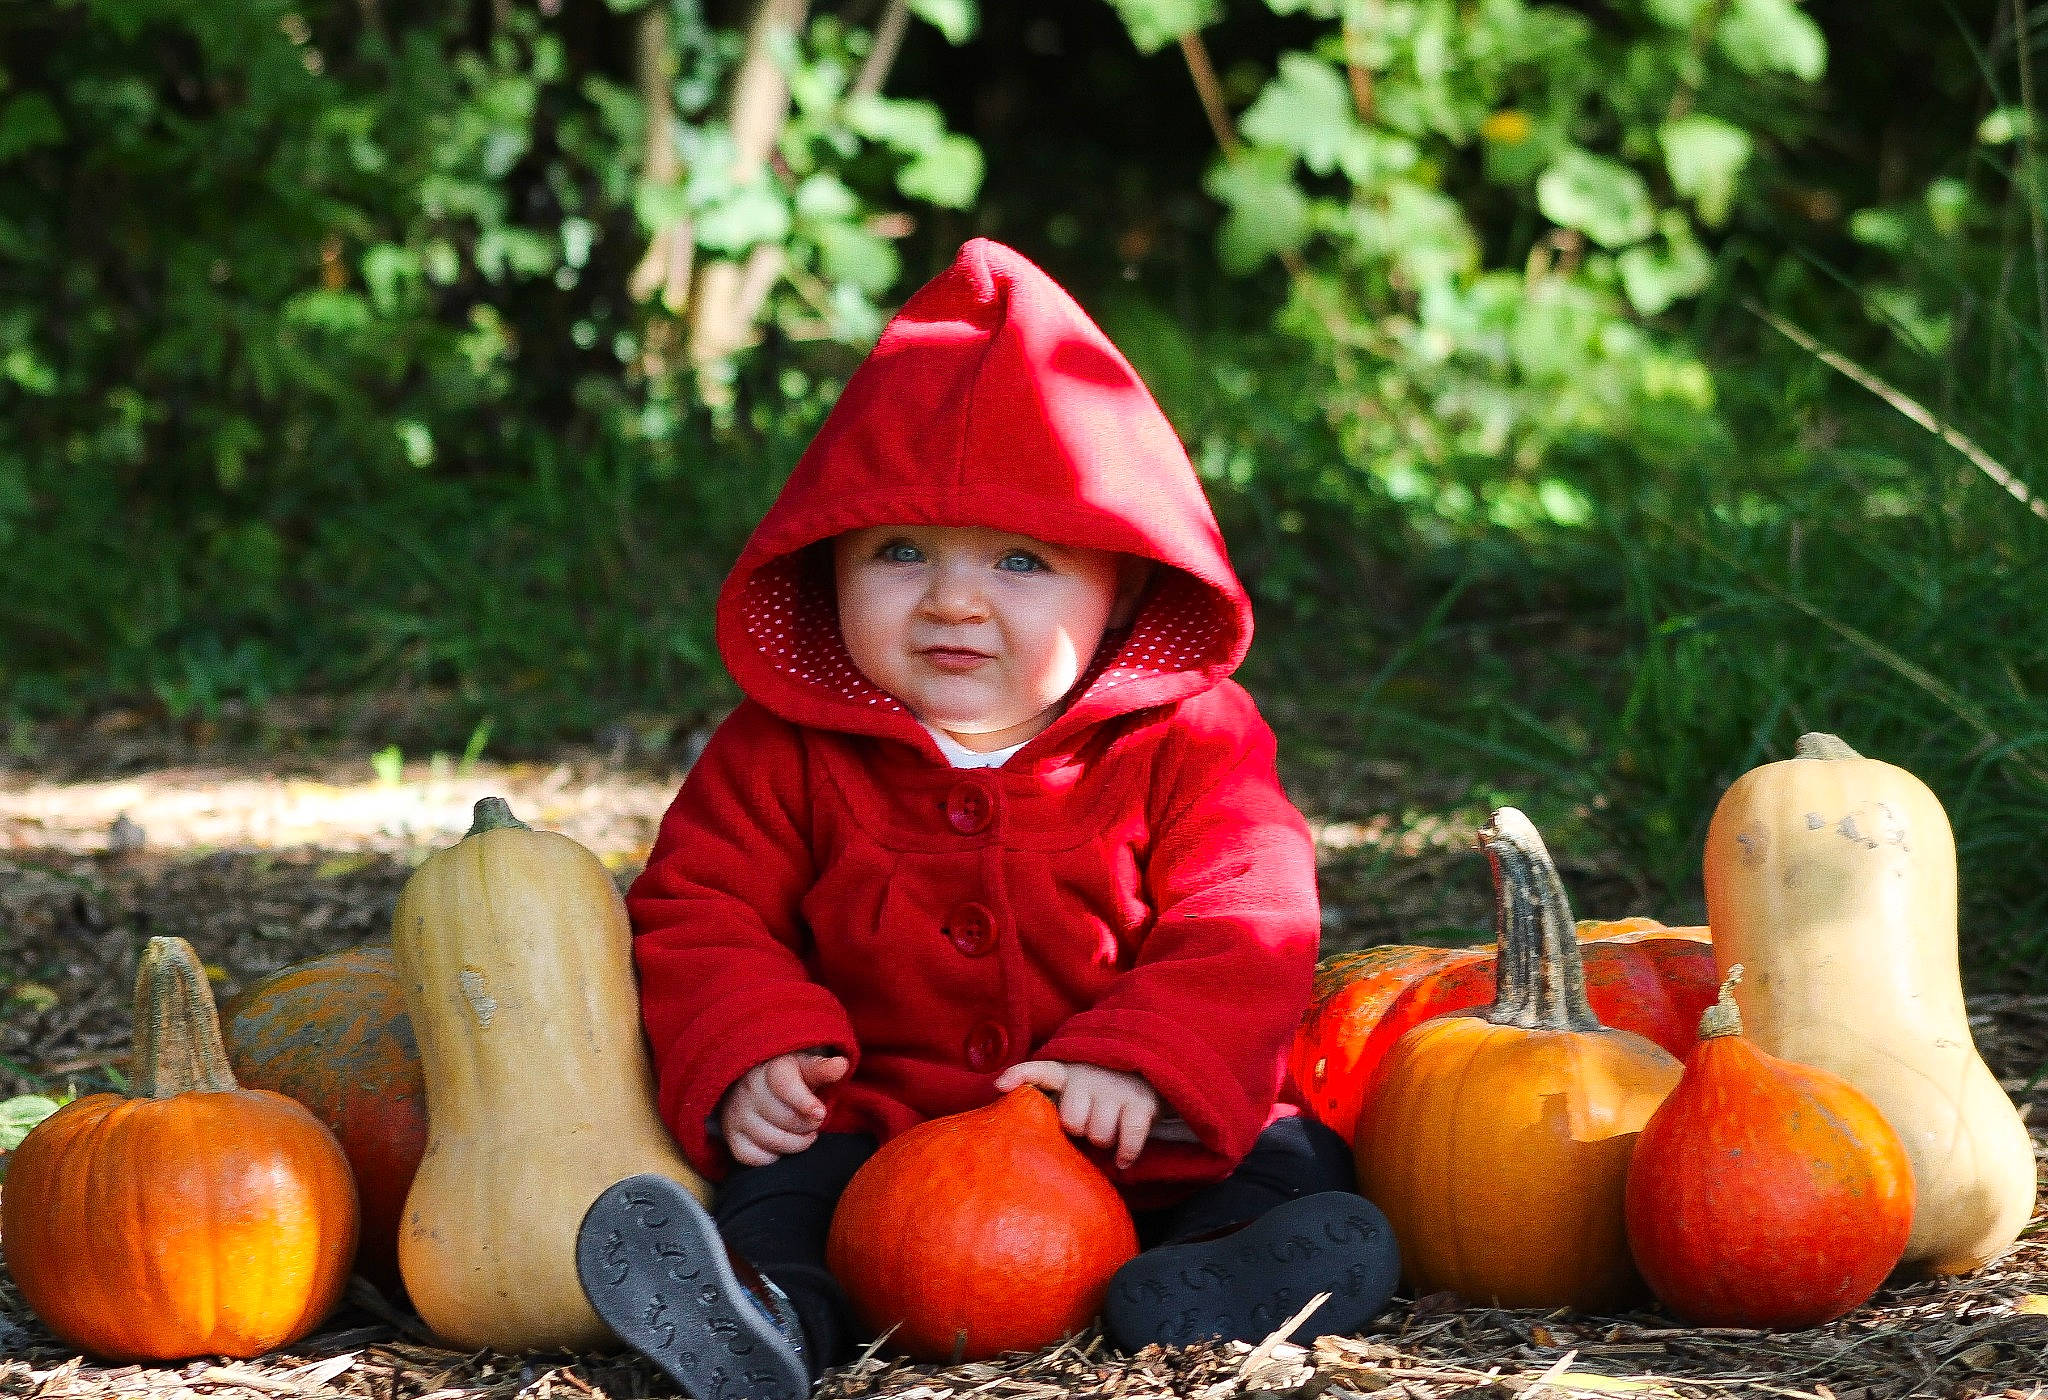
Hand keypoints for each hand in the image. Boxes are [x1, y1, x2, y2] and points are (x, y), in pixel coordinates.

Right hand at [719, 1051, 849, 1166]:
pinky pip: (754, 1158)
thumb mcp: (806, 1066)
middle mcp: (749, 1090)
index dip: (804, 1102)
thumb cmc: (788, 1076)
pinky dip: (772, 1156)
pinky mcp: (731, 1137)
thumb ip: (822, 1068)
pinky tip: (780, 1144)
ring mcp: (736, 1115)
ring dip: (796, 1143)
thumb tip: (841, 1065)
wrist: (753, 1082)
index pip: (784, 1085)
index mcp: (770, 1068)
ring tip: (804, 1134)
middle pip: (785, 1119)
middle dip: (808, 1125)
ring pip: (772, 1141)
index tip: (820, 1113)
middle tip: (814, 1121)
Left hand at [994, 1060, 1158, 1169]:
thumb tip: (1016, 1134)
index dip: (1019, 1075)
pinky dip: (1125, 1154)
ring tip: (1107, 1132)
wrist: (1150, 1072)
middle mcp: (1090, 1077)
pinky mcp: (1141, 1103)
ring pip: (1099, 1134)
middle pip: (1072, 1121)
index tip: (1000, 1085)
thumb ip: (1050, 1103)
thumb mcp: (1075, 1088)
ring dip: (1104, 1141)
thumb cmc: (1101, 1091)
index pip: (1040, 1070)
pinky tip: (1122, 1161)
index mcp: (1068, 1073)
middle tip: (1088, 1125)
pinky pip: (1128, 1138)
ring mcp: (1116, 1089)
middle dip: (1079, 1130)